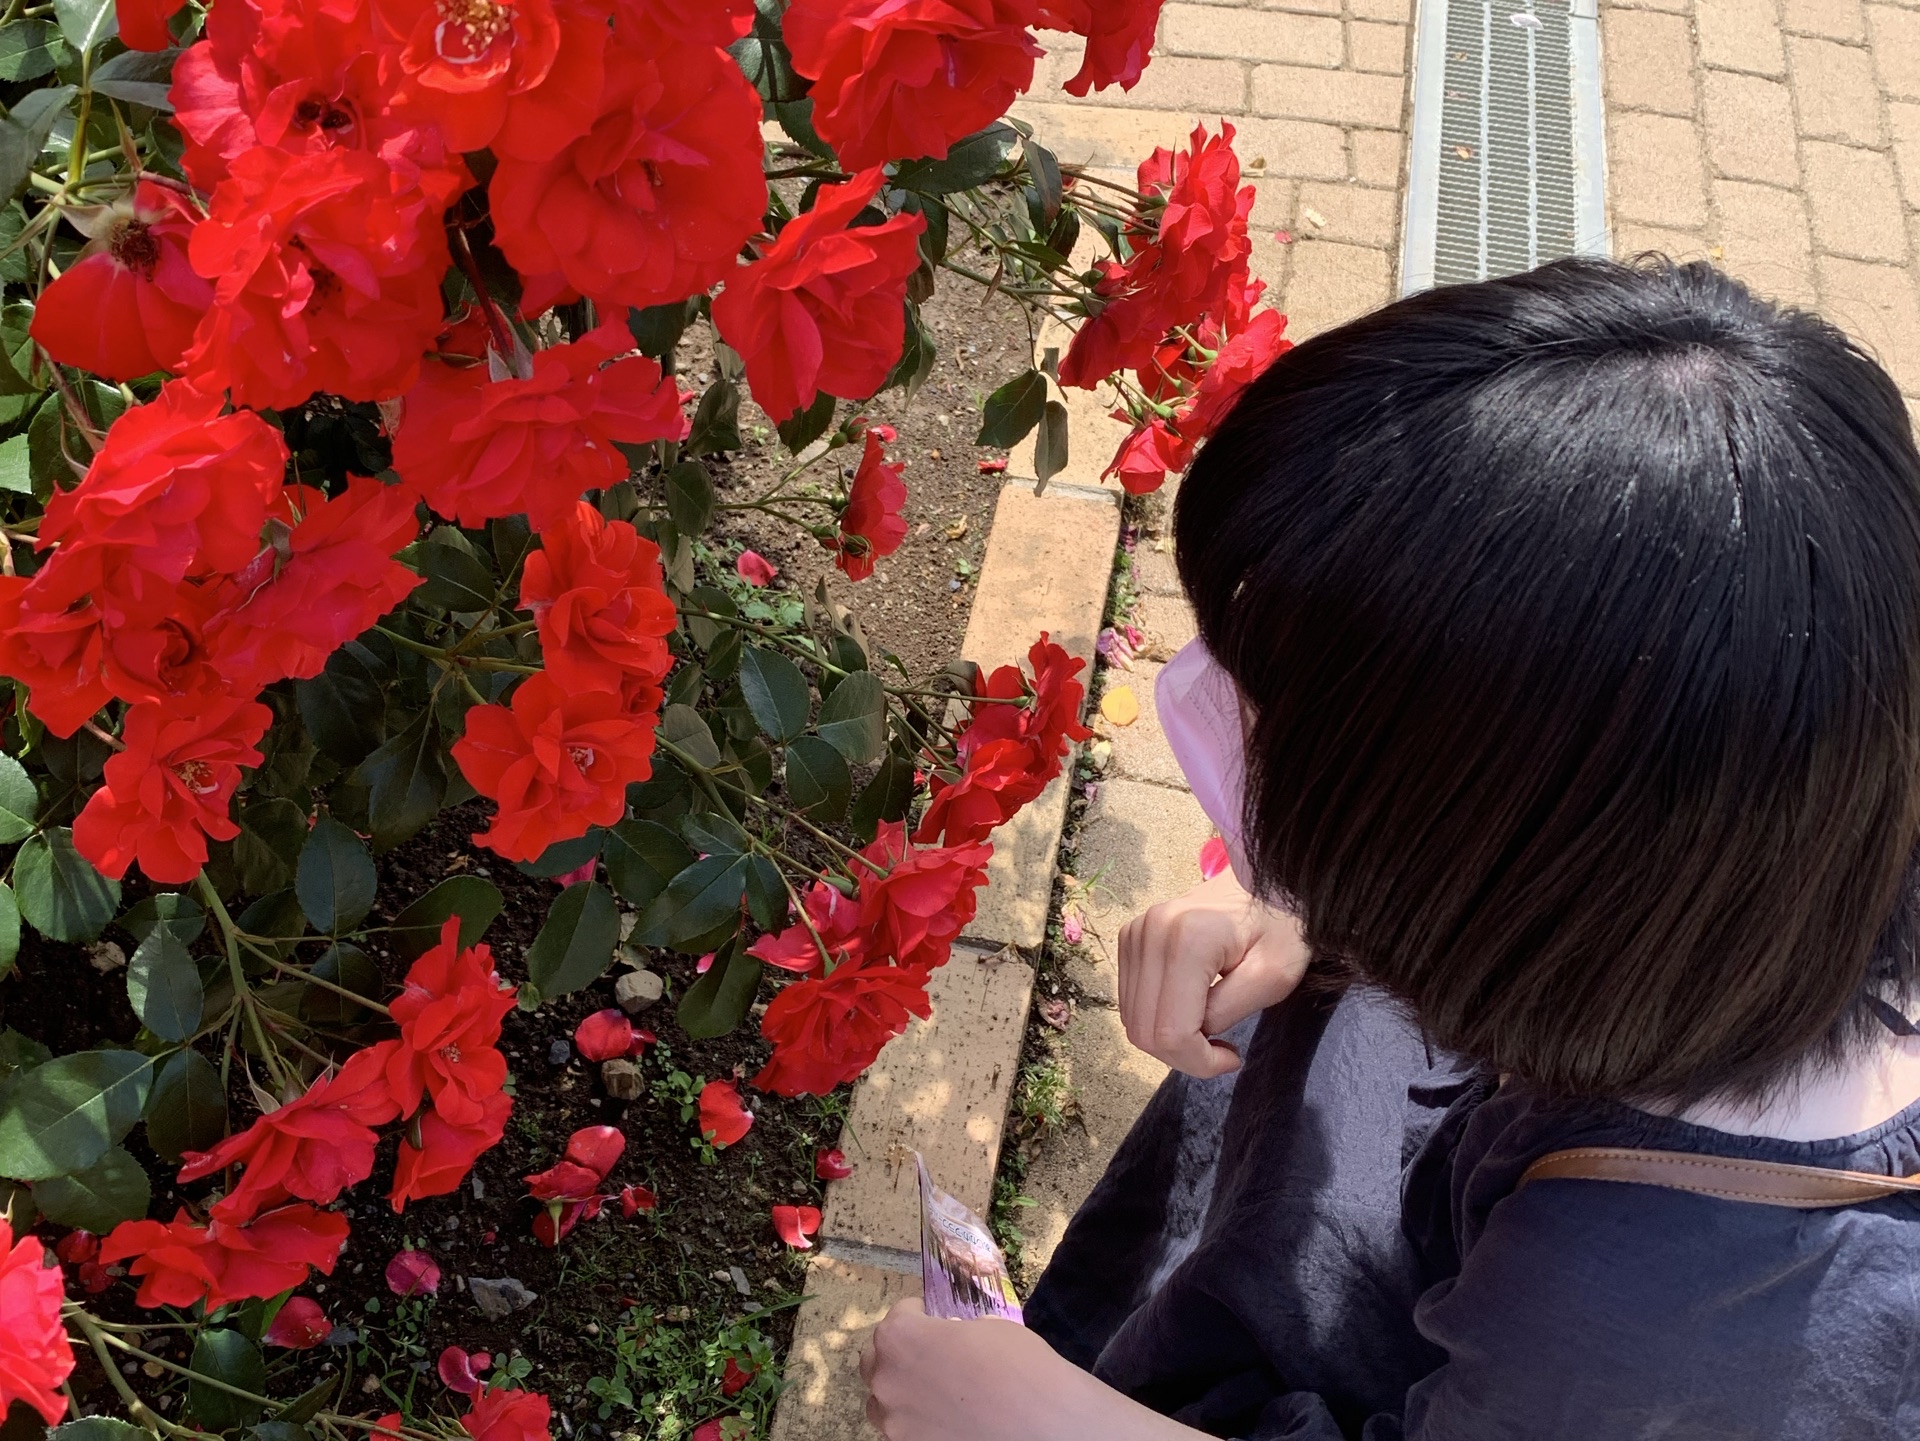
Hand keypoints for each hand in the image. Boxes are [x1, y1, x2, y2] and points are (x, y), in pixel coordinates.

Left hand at [860, 1299, 1196, 1440]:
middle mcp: (887, 1380)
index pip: (897, 1316)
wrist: (1042, 1425)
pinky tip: (950, 1421)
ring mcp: (895, 1423)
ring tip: (938, 1394)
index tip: (933, 1318)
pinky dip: (919, 1424)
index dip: (918, 1314)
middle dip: (899, 1354)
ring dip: (903, 1393)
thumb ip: (954, 1333)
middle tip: (931, 1356)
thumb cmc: (1019, 1367)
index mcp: (900, 1338)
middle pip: (876, 1360)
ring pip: (884, 1402)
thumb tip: (953, 1340)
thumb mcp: (988, 1328)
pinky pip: (904, 1431)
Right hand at [1119, 869, 1308, 1076]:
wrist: (1265, 878)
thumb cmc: (1281, 925)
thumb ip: (1228, 1011)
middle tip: (1220, 1051)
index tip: (1232, 1057)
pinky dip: (1157, 1018)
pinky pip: (1131, 1000)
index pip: (1170, 1032)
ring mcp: (1134, 933)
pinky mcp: (1130, 936)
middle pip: (1143, 1031)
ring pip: (1132, 1020)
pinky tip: (1190, 1008)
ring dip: (1169, 1039)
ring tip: (1208, 1027)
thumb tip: (1194, 1034)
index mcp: (1186, 941)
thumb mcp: (1273, 976)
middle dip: (1183, 1056)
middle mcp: (1148, 934)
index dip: (1198, 1062)